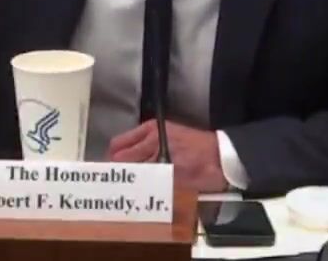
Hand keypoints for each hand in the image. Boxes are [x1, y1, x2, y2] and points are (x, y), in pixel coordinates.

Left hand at [108, 121, 227, 192]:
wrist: (220, 156)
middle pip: (120, 160)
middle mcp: (153, 142)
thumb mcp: (168, 133)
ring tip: (122, 193)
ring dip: (125, 184)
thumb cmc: (195, 145)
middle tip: (110, 184)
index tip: (106, 169)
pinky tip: (140, 198)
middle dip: (113, 173)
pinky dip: (141, 193)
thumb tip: (120, 158)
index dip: (109, 158)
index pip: (117, 145)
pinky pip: (147, 187)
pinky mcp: (169, 177)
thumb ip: (144, 143)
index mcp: (151, 130)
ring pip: (131, 175)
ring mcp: (161, 160)